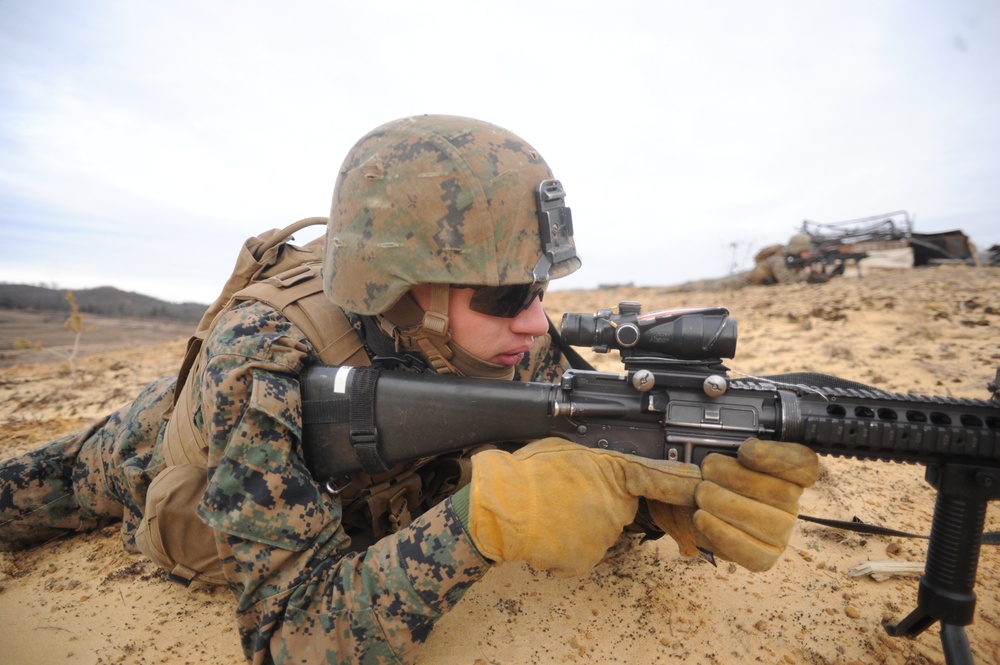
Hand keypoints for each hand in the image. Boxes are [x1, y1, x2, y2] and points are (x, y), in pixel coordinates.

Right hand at [466, 438, 700, 576]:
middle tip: (566, 493)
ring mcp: (604, 536)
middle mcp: (616, 507)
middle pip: (619, 505)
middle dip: (599, 501)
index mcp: (614, 474)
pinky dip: (569, 545)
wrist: (502, 508)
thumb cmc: (528, 474)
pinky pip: (584, 550)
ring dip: (581, 523)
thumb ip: (598, 458)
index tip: (700, 486)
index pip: (658, 478)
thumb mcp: (568, 449)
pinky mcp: (588, 559)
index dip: (681, 484)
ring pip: (600, 529)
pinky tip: (549, 531)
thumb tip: (606, 462)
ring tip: (550, 510)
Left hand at [657, 438, 818, 571]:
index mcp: (786, 469)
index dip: (778, 458)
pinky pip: (752, 552)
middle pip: (782, 493)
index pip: (804, 464)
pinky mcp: (762, 555)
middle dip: (738, 478)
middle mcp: (790, 500)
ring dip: (727, 505)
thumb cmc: (708, 472)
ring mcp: (779, 531)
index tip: (746, 450)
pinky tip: (702, 518)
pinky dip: (723, 534)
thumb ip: (723, 433)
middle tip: (707, 468)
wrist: (687, 502)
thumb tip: (721, 421)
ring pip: (768, 523)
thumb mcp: (713, 446)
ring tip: (700, 492)